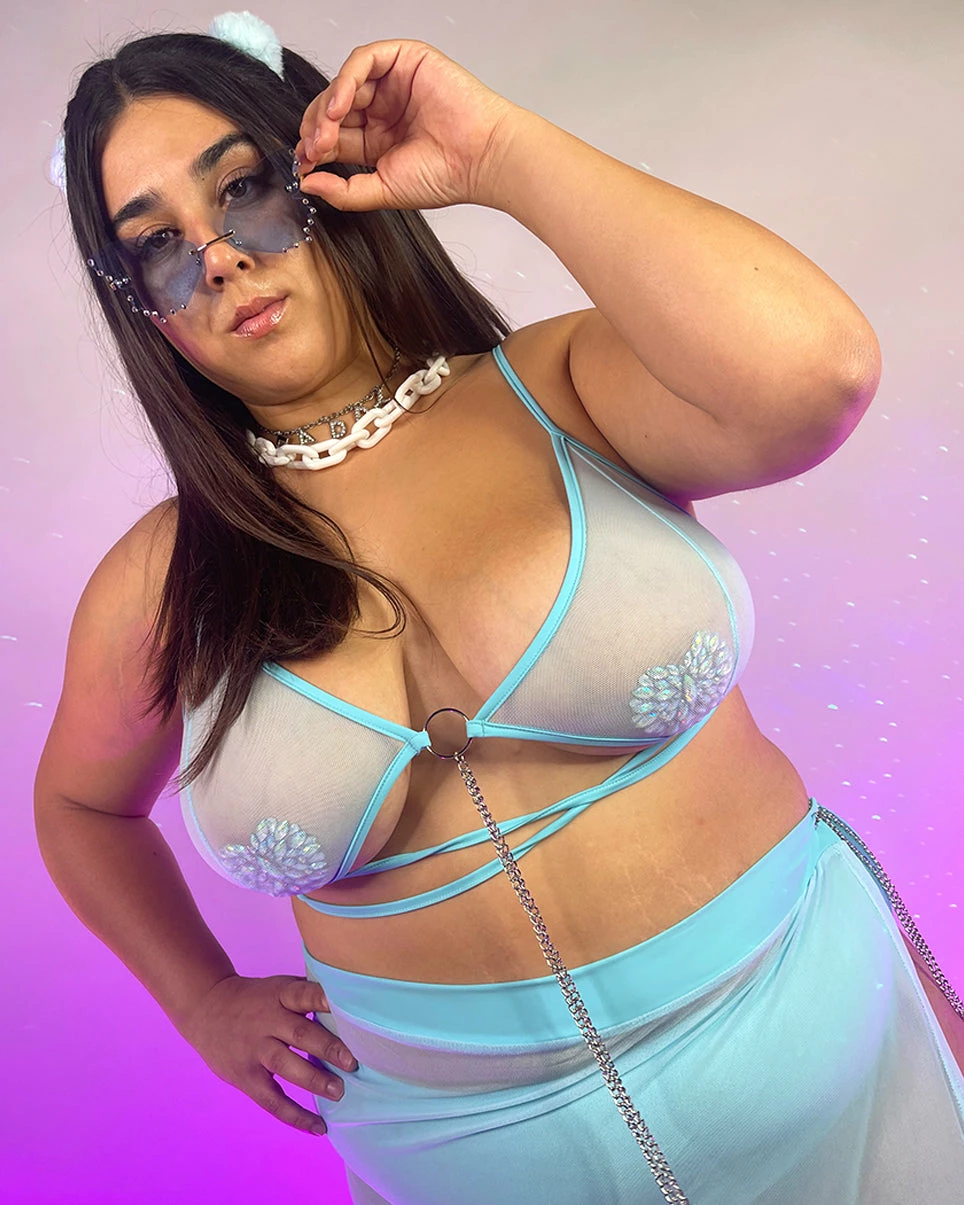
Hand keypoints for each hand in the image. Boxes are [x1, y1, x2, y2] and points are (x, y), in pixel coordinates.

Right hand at [178, 973, 356, 1136]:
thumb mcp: (278, 987)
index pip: (303, 995)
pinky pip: (271, 1100)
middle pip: (299, 1033)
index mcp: (279, 995)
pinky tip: (318, 1127)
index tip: (345, 1006)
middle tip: (353, 1062)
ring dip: (313, 1080)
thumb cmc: (256, 998)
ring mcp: (254, 1050)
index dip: (323, 1000)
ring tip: (339, 1092)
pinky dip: (294, 1116)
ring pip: (285, 1065)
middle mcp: (267, 1021)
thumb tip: (350, 1005)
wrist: (207, 1008)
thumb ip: (307, 995)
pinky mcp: (245, 1076)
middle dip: (327, 1047)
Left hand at [294, 39, 519, 211]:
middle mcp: (382, 109)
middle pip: (333, 109)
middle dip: (317, 129)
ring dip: (327, 109)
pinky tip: (340, 107)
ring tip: (325, 134)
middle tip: (313, 151)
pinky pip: (362, 61)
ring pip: (343, 85)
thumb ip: (344, 191)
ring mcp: (392, 83)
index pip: (335, 136)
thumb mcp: (383, 190)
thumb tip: (307, 185)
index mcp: (377, 140)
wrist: (480, 158)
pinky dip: (345, 81)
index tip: (304, 165)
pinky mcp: (403, 59)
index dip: (315, 148)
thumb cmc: (445, 175)